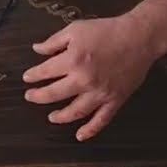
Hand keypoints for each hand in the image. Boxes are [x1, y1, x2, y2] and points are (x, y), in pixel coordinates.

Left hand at [23, 14, 163, 140]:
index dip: (33, 76)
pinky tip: (80, 136)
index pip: (45, 72)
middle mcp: (84, 80)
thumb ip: (53, 42)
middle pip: (54, 94)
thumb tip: (36, 49)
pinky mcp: (115, 99)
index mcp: (72, 60)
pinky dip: (91, 130)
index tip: (27, 78)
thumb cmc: (106, 30)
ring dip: (60, 117)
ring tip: (51, 117)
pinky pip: (102, 119)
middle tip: (30, 97)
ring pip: (76, 111)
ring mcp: (100, 92)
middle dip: (38, 97)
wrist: (138, 37)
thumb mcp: (75, 30)